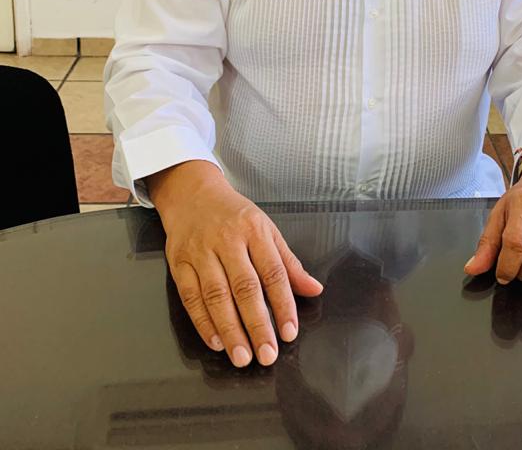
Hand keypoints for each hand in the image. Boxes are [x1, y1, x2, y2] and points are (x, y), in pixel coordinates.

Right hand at [149, 161, 322, 367]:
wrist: (193, 193)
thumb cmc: (234, 215)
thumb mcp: (266, 230)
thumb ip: (289, 263)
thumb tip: (314, 289)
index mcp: (254, 231)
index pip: (273, 272)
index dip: (283, 304)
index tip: (290, 332)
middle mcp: (227, 241)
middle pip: (245, 287)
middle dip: (257, 324)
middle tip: (267, 354)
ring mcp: (201, 252)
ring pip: (216, 295)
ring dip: (230, 329)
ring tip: (242, 356)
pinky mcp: (179, 263)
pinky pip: (190, 297)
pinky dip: (203, 322)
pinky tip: (216, 341)